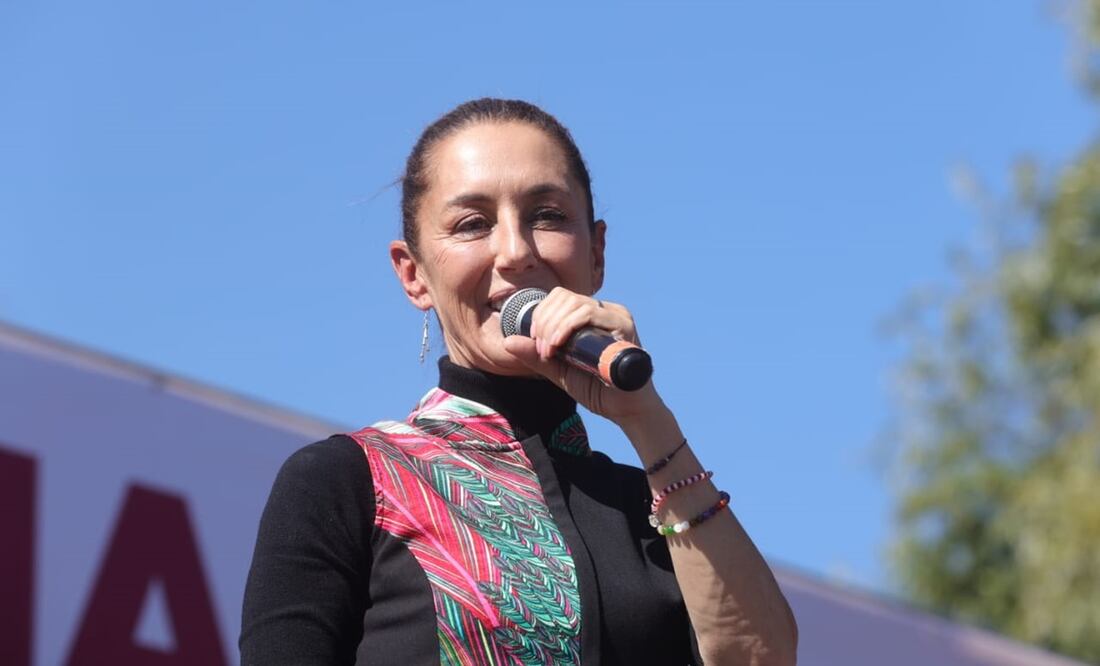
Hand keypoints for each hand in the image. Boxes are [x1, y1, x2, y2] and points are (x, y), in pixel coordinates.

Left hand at [501, 287, 664, 424]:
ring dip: (553, 326)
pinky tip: (559, 344)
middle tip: (542, 349)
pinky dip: (568, 326)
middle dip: (544, 321)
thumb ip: (535, 356)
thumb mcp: (558, 370)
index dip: (541, 314)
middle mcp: (605, 310)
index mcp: (591, 316)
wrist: (624, 410)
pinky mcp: (623, 325)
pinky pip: (589, 313)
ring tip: (549, 351)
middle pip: (564, 297)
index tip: (535, 341)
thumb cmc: (596, 389)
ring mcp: (616, 316)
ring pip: (575, 303)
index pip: (559, 298)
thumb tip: (507, 341)